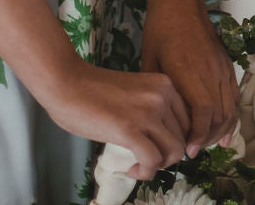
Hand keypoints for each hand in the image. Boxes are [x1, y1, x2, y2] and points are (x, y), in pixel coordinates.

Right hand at [44, 60, 191, 177]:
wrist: (66, 82)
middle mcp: (161, 95)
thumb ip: (153, 108)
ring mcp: (147, 111)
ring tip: (138, 164)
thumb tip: (167, 139)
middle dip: (166, 156)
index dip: (174, 141)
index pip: (188, 123)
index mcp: (164, 84)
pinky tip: (130, 168)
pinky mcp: (130, 129)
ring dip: (157, 166)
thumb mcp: (136, 93)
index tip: (156, 146)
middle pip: (183, 139)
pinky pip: (152, 162)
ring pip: (173, 152)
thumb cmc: (93, 90)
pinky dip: (144, 172)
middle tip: (145, 158)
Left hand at [141, 0, 238, 156]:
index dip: (198, 135)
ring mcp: (222, 67)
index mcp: (188, 70)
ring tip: (206, 144)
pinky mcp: (227, 65)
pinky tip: (226, 133)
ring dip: (220, 131)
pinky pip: (235, 97)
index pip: (202, 112)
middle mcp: (209, 71)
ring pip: (230, 109)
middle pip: (218, 115)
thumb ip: (159, 91)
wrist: (180, 1)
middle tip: (193, 150)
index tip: (189, 150)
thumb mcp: (150, 61)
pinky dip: (232, 117)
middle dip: (208, 139)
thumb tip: (161, 121)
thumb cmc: (160, 30)